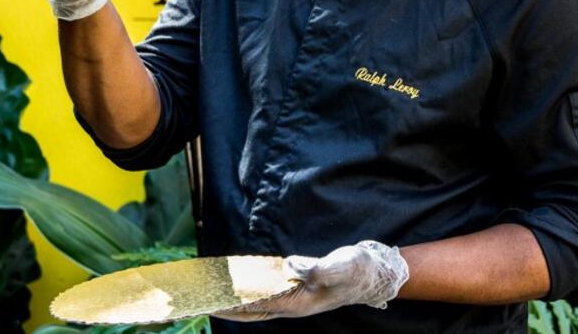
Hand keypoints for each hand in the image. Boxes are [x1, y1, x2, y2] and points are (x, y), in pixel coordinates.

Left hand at [214, 240, 408, 320]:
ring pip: (259, 303)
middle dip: (227, 307)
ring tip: (215, 294)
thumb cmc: (356, 271)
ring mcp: (296, 298)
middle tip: (201, 301)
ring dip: (237, 301)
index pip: (256, 307)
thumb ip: (314, 269)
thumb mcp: (338, 267)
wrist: (375, 273)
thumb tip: (289, 266)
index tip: (209, 303)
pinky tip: (242, 285)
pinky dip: (252, 291)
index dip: (232, 306)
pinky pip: (268, 292)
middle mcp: (293, 304)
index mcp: (298, 304)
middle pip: (252, 311)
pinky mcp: (299, 288)